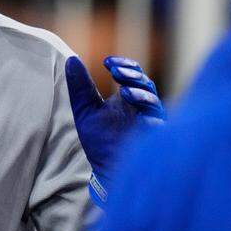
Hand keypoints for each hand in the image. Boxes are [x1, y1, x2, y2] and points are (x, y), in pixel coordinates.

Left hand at [65, 56, 164, 201]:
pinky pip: (159, 122)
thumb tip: (71, 59)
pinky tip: (138, 111)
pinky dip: (150, 114)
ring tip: (124, 91)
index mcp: (128, 97)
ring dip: (140, 92)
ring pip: (153, 100)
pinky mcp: (156, 137)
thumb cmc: (100, 141)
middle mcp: (142, 106)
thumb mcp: (85, 111)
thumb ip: (80, 87)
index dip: (122, 64)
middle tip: (114, 71)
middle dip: (131, 74)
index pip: (131, 72)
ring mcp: (151, 120)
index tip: (106, 62)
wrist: (106, 170)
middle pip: (144, 82)